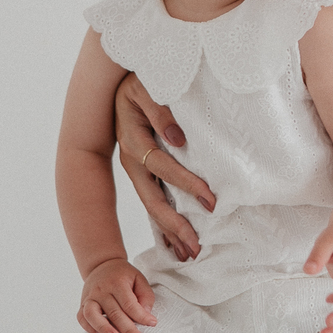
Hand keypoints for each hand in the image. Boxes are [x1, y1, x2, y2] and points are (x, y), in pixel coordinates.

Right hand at [78, 256, 157, 332]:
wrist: (102, 265)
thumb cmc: (123, 276)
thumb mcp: (139, 279)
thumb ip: (145, 296)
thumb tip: (145, 314)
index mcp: (117, 283)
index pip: (129, 303)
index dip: (141, 316)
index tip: (152, 324)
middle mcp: (101, 290)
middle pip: (114, 313)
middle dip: (128, 330)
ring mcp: (89, 298)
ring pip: (92, 315)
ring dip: (103, 329)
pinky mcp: (82, 305)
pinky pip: (82, 319)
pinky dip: (91, 329)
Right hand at [113, 73, 216, 262]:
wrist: (121, 78)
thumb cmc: (140, 78)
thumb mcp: (146, 85)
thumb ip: (161, 109)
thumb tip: (179, 139)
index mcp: (134, 139)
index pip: (164, 168)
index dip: (187, 185)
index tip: (212, 202)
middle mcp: (132, 159)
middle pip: (153, 199)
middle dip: (175, 225)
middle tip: (196, 248)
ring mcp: (135, 166)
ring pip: (151, 204)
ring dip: (169, 230)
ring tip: (188, 253)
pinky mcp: (142, 168)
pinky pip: (153, 198)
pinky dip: (163, 221)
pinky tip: (173, 238)